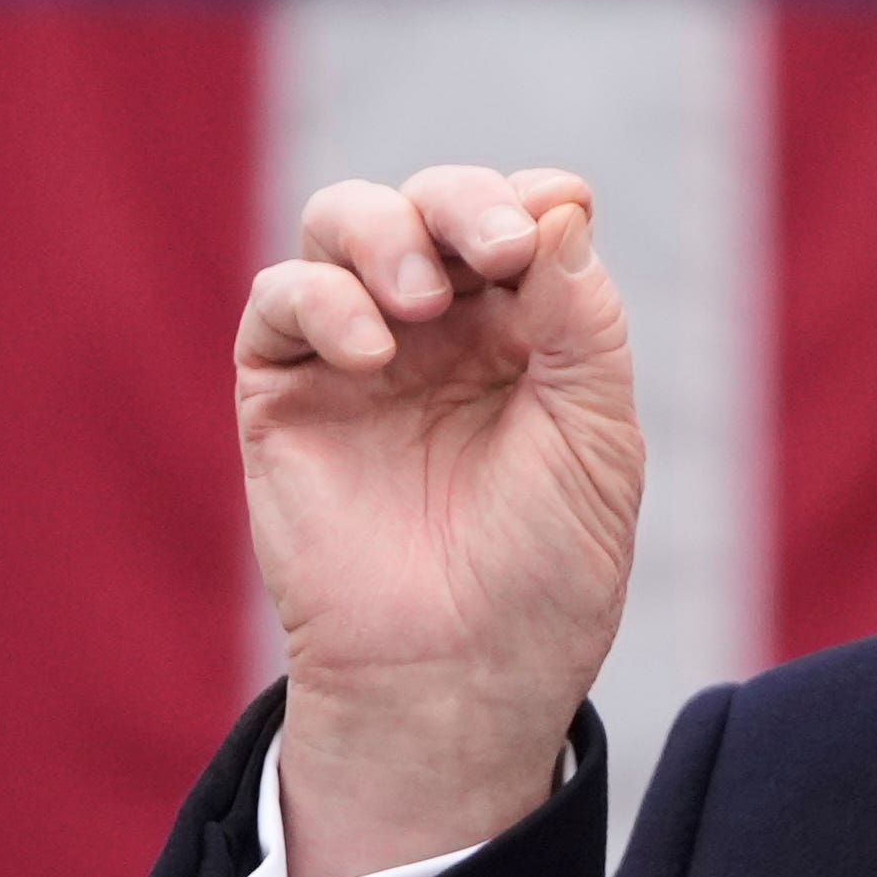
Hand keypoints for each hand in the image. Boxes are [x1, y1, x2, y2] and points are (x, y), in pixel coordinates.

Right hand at [239, 166, 643, 876]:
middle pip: (434, 205)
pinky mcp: (284, 393)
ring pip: (345, 222)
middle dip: (462, 203)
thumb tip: (561, 204)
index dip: (534, 200)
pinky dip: (320, 299)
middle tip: (495, 248)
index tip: (552, 219)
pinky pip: (279, 300)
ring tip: (420, 302)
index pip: (524, 218)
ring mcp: (360, 355)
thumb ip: (581, 321)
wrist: (460, 675)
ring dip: (385, 232)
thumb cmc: (544, 572)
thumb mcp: (597, 439)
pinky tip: (369, 354)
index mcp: (532, 334)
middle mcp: (445, 331)